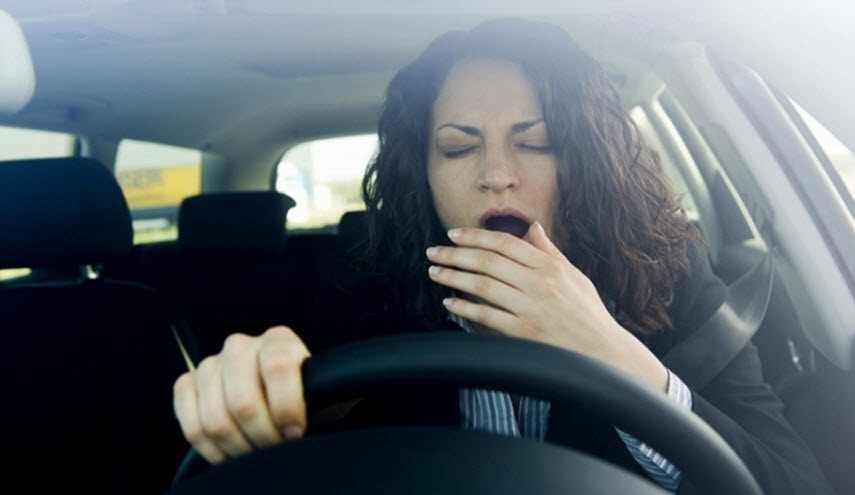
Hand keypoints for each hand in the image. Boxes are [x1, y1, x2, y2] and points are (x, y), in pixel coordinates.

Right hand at [172, 326, 310, 463]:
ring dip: (238, 447)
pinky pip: (191, 425)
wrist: (275, 391)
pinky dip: (211, 449)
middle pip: (243, 402)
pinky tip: (230, 453)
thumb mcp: (318, 391)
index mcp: (277, 340)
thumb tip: (299, 427)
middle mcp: (240, 346)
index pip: (277, 367)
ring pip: (215, 419)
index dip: (286, 407)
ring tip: (255, 453)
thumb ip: (316, 398)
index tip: (295, 432)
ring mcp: (210, 364)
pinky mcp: (187, 383)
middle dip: (261, 436)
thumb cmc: (301, 395)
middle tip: (274, 449)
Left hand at [426, 223, 666, 391]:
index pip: (505, 244)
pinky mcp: (524, 333)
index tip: (453, 235)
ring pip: (483, 286)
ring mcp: (531, 309)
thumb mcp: (573, 276)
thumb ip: (549, 251)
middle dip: (455, 255)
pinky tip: (449, 302)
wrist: (602, 353)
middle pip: (488, 262)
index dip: (475, 236)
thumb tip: (532, 226)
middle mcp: (539, 284)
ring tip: (435, 272)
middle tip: (433, 252)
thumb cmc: (587, 313)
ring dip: (454, 277)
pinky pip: (487, 316)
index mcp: (550, 266)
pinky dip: (465, 308)